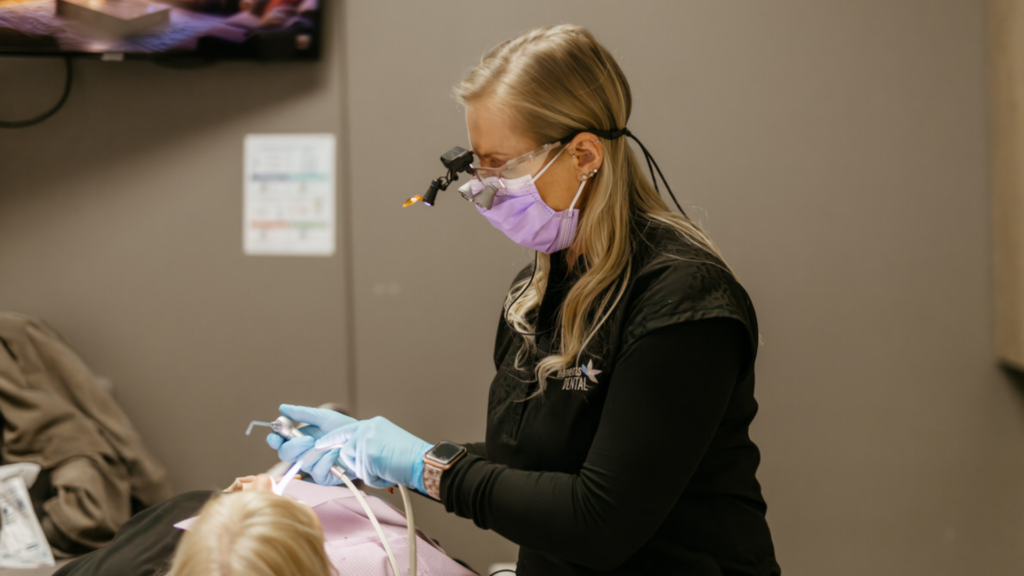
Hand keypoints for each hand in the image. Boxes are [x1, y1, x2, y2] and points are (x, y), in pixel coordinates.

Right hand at [266, 404, 356, 485]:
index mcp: (299, 439)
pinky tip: (336, 453)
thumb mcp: (324, 417)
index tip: (275, 435)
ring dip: (317, 452)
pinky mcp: (323, 477)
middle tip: (309, 439)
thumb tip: (282, 407)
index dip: (274, 439)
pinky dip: (327, 460)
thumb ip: (303, 413)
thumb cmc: (344, 428)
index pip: (279, 442)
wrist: (363, 440)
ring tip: (332, 444)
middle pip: (285, 455)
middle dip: (295, 446)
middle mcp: (302, 453)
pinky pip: (317, 472)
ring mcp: (312, 466)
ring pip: (302, 463)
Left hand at [315, 416, 432, 491]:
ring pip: (354, 466)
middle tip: (380, 467)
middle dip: (358, 466)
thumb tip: (352, 457)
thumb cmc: (410, 457)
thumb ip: (368, 445)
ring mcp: (367, 440)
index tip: (317, 445)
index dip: (330, 440)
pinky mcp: (369, 454)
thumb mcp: (386, 442)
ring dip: (370, 474)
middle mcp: (368, 428)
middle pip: (346, 452)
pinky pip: (365, 476)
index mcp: (372, 424)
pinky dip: (377, 481)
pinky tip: (390, 473)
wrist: (424, 462)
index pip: (345, 430)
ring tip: (388, 469)